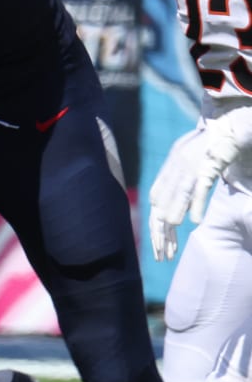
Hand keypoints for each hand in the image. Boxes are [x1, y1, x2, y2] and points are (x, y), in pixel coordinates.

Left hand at [148, 126, 216, 261]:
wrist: (226, 126)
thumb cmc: (209, 147)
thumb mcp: (190, 165)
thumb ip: (182, 185)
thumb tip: (178, 213)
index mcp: (169, 169)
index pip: (156, 201)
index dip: (155, 225)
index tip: (160, 245)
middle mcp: (175, 168)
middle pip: (161, 203)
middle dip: (159, 231)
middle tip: (162, 255)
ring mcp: (190, 166)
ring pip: (177, 197)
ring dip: (172, 220)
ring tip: (168, 243)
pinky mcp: (207, 164)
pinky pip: (200, 187)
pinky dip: (196, 204)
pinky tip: (194, 221)